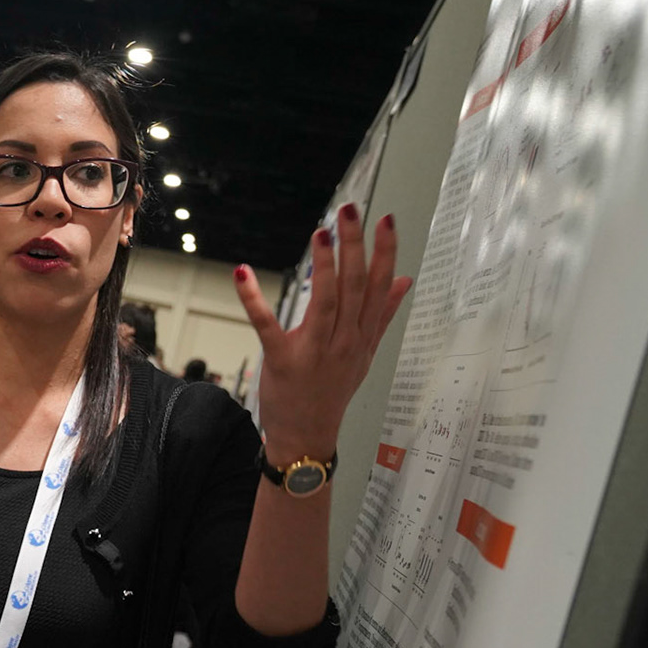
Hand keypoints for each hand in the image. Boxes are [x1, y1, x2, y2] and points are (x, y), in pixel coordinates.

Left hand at [235, 204, 412, 461]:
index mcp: (363, 335)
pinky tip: (242, 273)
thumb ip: (383, 315)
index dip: (385, 253)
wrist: (308, 436)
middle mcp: (344, 341)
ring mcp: (315, 352)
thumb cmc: (334, 391)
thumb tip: (405, 280)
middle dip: (354, 247)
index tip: (387, 220)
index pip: (379, 287)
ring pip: (325, 304)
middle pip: (355, 288)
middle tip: (350, 211)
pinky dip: (254, 300)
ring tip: (321, 232)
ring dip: (324, 267)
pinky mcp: (282, 361)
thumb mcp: (365, 355)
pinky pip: (267, 327)